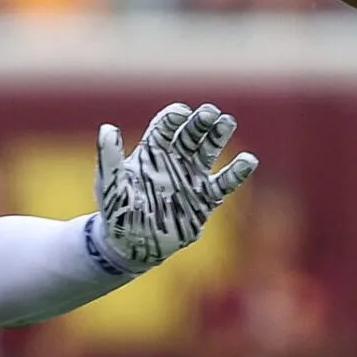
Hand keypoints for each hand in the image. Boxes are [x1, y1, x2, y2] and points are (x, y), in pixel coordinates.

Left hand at [87, 103, 260, 275]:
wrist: (130, 245)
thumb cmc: (116, 212)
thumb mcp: (110, 184)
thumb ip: (109, 157)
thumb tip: (107, 128)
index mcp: (151, 152)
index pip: (166, 127)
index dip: (174, 117)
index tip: (181, 113)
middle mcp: (174, 161)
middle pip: (191, 134)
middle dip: (201, 121)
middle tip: (210, 112)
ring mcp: (191, 179)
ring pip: (209, 151)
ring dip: (218, 136)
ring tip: (227, 122)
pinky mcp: (204, 200)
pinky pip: (224, 184)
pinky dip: (237, 172)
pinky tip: (248, 160)